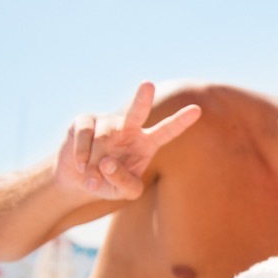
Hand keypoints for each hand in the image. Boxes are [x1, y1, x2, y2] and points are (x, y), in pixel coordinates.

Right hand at [55, 81, 200, 199]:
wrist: (80, 180)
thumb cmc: (110, 184)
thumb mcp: (125, 193)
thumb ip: (124, 182)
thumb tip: (107, 161)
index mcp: (148, 143)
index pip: (167, 131)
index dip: (181, 121)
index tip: (197, 110)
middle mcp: (130, 128)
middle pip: (138, 111)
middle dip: (142, 98)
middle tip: (148, 84)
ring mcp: (107, 121)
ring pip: (103, 137)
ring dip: (95, 162)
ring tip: (92, 174)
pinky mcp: (85, 121)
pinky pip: (84, 136)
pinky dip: (81, 155)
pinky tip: (81, 164)